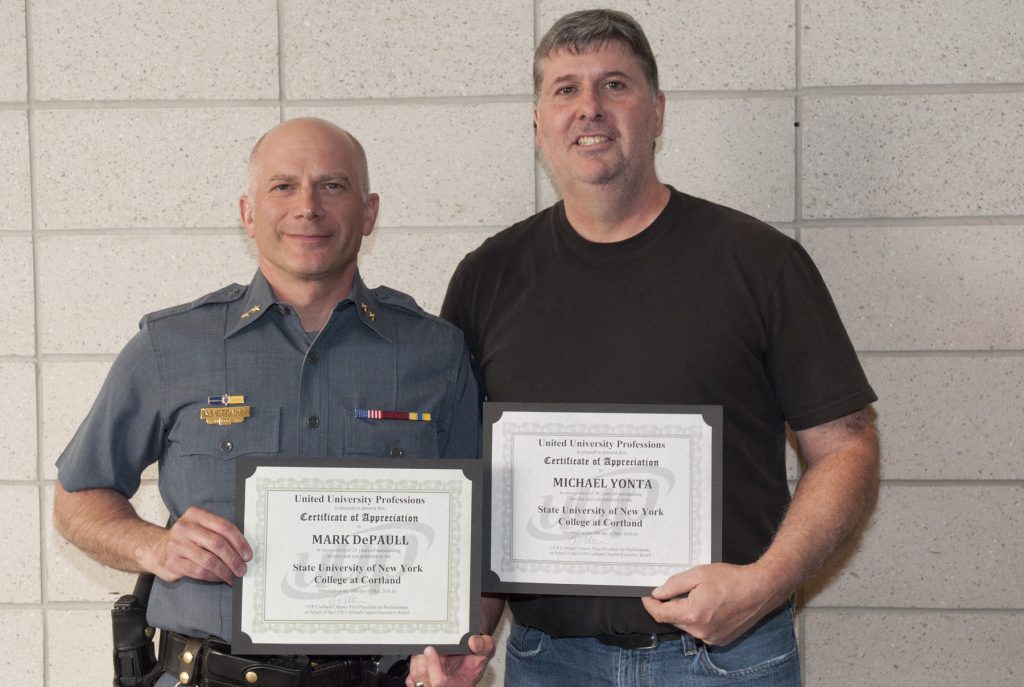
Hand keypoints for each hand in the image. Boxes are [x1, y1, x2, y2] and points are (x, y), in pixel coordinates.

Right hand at [136, 506, 252, 584]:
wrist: (156, 548)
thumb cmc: (186, 539)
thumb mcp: (199, 526)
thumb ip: (218, 532)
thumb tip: (243, 550)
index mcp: (196, 515)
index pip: (224, 526)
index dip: (239, 542)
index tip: (247, 554)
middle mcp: (185, 528)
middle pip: (218, 543)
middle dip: (234, 558)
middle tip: (242, 568)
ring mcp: (177, 545)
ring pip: (209, 560)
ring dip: (225, 571)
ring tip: (233, 576)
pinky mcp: (174, 563)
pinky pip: (199, 572)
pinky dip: (213, 577)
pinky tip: (220, 578)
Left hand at [406, 635, 495, 686]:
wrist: (468, 658)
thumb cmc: (475, 658)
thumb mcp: (487, 650)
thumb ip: (484, 645)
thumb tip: (473, 642)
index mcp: (458, 685)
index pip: (439, 682)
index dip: (433, 666)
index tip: (431, 649)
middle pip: (423, 678)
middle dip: (421, 660)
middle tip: (424, 645)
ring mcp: (430, 686)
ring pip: (414, 677)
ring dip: (416, 661)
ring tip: (424, 648)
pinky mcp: (421, 684)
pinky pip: (411, 679)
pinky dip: (413, 665)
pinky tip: (421, 655)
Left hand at [641, 563, 784, 645]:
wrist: (759, 589)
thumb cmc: (730, 579)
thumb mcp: (697, 574)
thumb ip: (674, 585)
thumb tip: (657, 594)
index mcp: (692, 615)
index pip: (661, 614)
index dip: (650, 605)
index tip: (646, 597)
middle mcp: (700, 631)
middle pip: (674, 619)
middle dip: (670, 605)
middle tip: (675, 589)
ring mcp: (711, 638)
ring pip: (687, 625)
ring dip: (686, 612)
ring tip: (698, 595)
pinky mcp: (720, 640)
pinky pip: (701, 630)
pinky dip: (699, 619)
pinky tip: (709, 605)